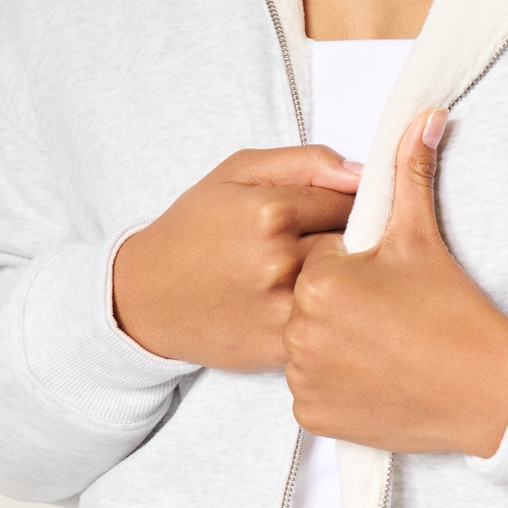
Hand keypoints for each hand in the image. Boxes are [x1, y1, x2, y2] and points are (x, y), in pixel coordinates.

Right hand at [112, 146, 361, 369]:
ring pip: (348, 287)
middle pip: (358, 244)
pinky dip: (327, 315)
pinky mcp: (282, 345)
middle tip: (322, 245)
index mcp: (272, 211)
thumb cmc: (195, 228)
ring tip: (317, 276)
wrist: (144, 298)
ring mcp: (282, 308)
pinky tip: (306, 306)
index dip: (350, 204)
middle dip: (352, 242)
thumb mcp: (237, 173)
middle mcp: (280, 261)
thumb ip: (306, 162)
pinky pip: (330, 323)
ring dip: (344, 281)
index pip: (353, 199)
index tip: (333, 213)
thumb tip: (362, 173)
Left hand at [283, 111, 507, 457]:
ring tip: (386, 346)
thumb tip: (423, 116)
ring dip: (336, 344)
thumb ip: (410, 173)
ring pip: (308, 346)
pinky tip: (375, 377)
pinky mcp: (314, 416)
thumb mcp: (422, 236)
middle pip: (312, 304)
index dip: (359, 269)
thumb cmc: (454, 311)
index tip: (391, 285)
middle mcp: (300, 330)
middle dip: (344, 305)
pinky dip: (336, 385)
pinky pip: (312, 390)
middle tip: (392, 317)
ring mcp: (304, 378)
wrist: (487, 391)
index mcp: (319, 279)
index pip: (323, 260)